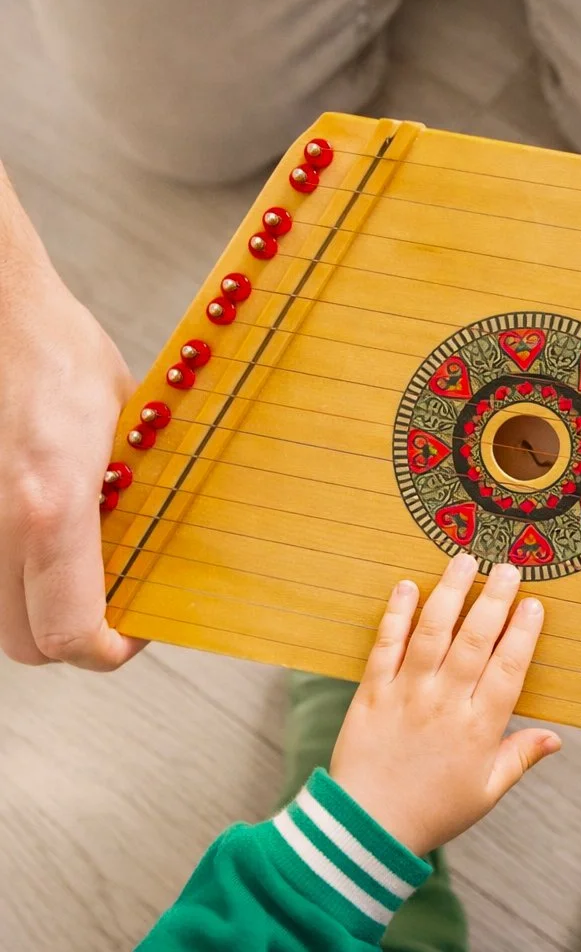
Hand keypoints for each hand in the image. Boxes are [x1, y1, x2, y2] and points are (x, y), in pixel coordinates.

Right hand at [0, 163, 141, 667]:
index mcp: (52, 505)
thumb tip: (147, 548)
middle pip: (29, 645)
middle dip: (77, 637)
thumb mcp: (129, 430)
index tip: (140, 626)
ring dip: (42, 607)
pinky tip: (43, 531)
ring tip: (82, 559)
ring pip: (0, 615)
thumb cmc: (57, 352)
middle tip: (116, 599)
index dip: (115, 647)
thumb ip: (132, 500)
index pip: (74, 633)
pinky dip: (14, 570)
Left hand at [330, 553, 560, 855]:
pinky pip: (386, 645)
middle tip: (508, 567)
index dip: (522, 633)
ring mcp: (407, 693)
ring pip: (432, 632)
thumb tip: (557, 738)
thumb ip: (520, 758)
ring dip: (450, 592)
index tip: (534, 603)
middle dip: (494, 599)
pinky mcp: (372, 691)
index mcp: (478, 728)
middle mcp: (445, 703)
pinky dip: (396, 614)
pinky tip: (407, 586)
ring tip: (465, 559)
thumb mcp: (486, 792)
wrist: (367, 829)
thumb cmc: (433, 811)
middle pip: (474, 641)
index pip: (507, 669)